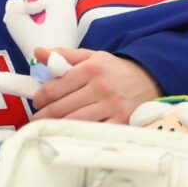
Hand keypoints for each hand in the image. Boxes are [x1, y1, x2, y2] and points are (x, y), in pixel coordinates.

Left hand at [30, 47, 162, 121]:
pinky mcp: (121, 123)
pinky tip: (70, 135)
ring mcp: (112, 107)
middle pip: (61, 108)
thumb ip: (64, 55)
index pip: (55, 87)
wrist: (151, 79)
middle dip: (43, 115)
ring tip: (49, 127)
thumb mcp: (92, 56)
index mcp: (91, 69)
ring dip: (57, 127)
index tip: (36, 101)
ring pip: (74, 122)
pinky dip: (79, 134)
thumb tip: (38, 52)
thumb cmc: (115, 70)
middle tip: (37, 118)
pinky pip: (93, 132)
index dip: (40, 97)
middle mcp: (101, 87)